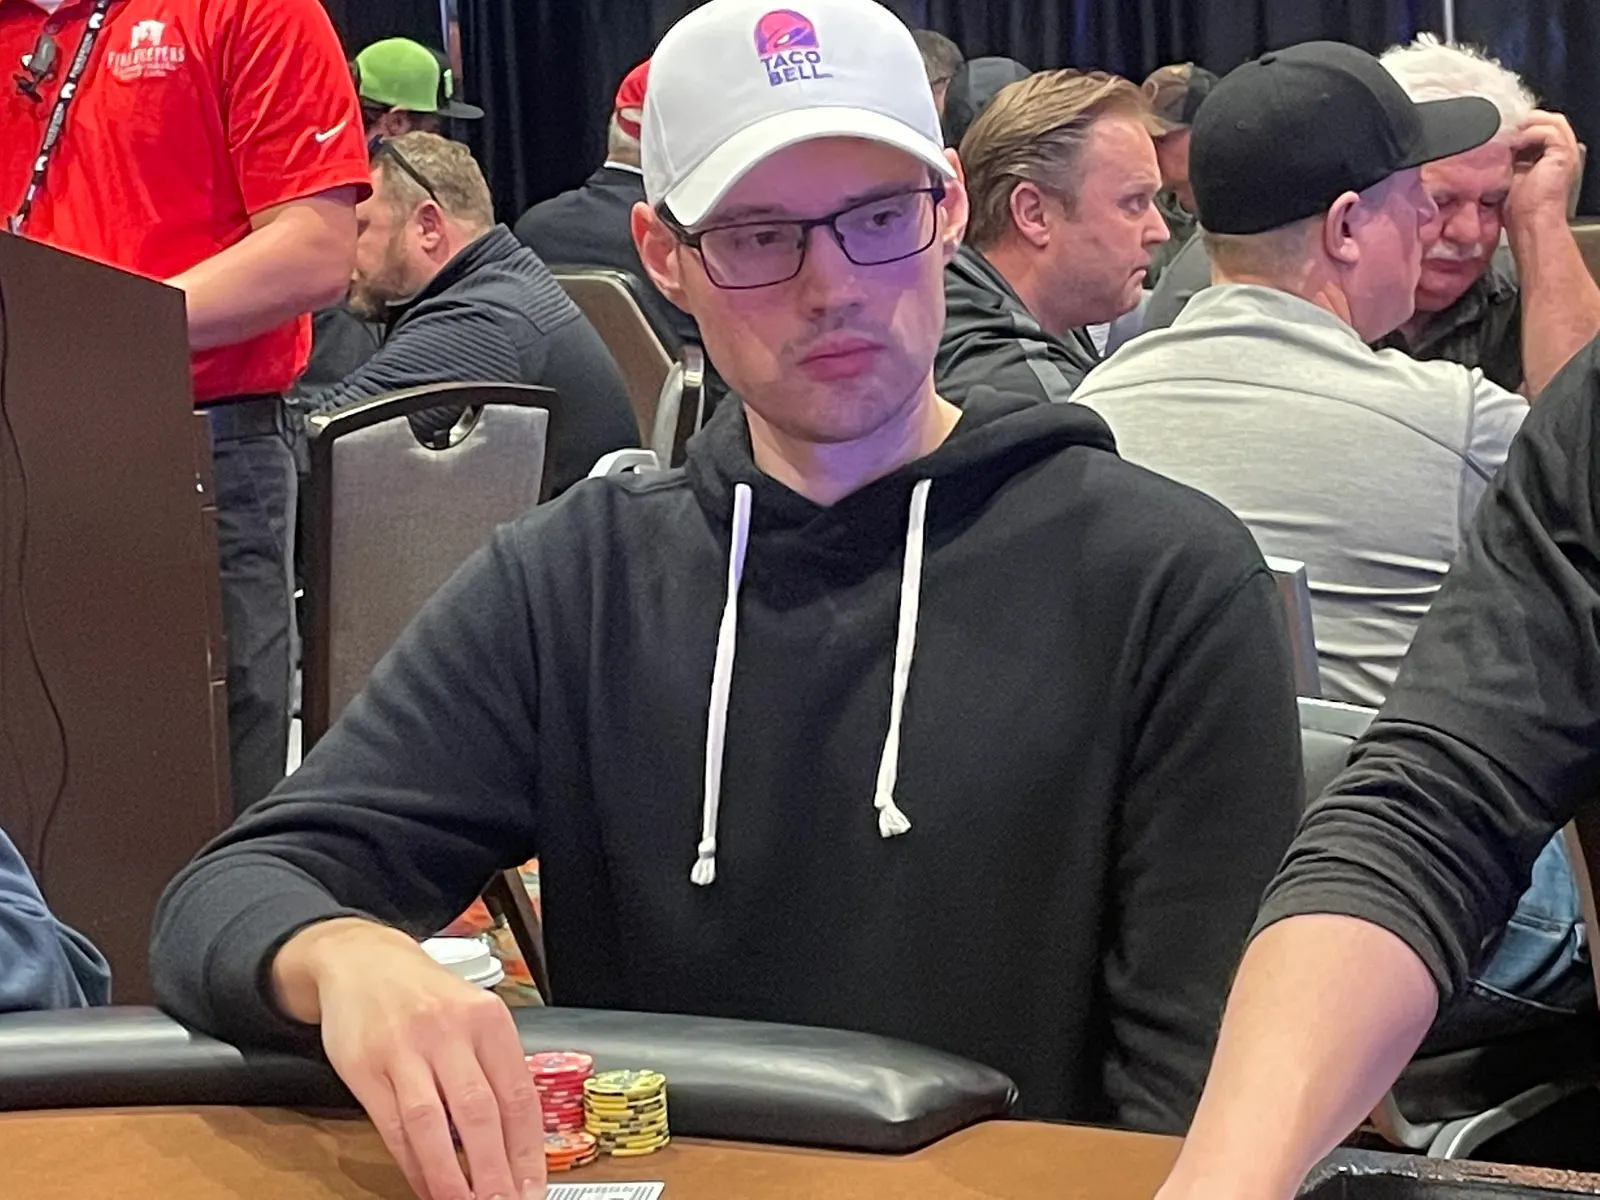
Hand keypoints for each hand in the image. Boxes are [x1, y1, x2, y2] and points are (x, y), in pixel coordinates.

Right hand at [272, 919, 545, 1199]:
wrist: (362, 961)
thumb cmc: (426, 995)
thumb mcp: (472, 1015)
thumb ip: (493, 1068)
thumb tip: (518, 1141)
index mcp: (488, 1020)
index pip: (517, 1095)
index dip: (528, 1150)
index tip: (533, 1188)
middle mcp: (449, 1031)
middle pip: (479, 1113)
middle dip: (494, 1171)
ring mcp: (405, 1049)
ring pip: (432, 1125)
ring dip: (450, 1177)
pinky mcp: (366, 1066)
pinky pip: (393, 1125)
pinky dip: (412, 1163)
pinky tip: (427, 1184)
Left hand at [1506, 110, 1583, 227]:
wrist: (1531, 223)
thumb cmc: (1520, 209)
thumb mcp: (1511, 175)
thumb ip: (1510, 157)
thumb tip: (1495, 144)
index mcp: (1552, 157)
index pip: (1541, 128)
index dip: (1522, 125)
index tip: (1500, 128)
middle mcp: (1563, 152)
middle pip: (1549, 120)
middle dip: (1525, 120)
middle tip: (1504, 124)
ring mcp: (1566, 152)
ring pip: (1551, 121)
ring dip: (1527, 124)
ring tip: (1508, 131)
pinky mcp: (1563, 154)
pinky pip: (1548, 131)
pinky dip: (1530, 133)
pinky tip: (1514, 142)